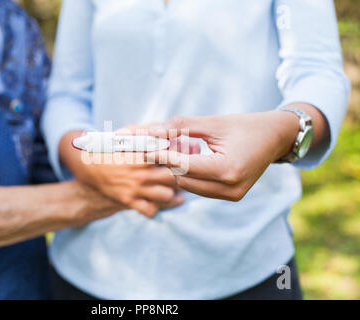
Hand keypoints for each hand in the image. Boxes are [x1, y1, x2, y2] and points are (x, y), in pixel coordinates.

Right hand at [59, 126, 191, 216]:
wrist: (87, 166)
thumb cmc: (110, 147)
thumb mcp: (126, 133)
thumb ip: (146, 129)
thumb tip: (166, 128)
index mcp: (142, 153)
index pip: (171, 156)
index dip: (182, 155)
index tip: (186, 154)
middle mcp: (140, 172)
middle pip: (174, 177)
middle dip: (180, 175)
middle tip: (182, 173)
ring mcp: (134, 188)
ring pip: (167, 195)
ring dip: (171, 192)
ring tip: (172, 187)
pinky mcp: (128, 201)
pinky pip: (151, 210)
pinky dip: (156, 207)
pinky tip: (157, 199)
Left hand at [148, 110, 300, 200]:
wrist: (276, 137)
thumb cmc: (245, 126)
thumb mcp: (213, 122)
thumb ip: (182, 127)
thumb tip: (153, 131)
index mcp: (227, 169)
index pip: (184, 165)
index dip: (162, 155)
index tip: (143, 148)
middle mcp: (230, 188)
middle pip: (183, 179)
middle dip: (167, 162)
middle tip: (157, 145)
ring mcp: (231, 195)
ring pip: (189, 186)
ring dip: (178, 168)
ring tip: (176, 149)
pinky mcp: (231, 196)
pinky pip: (200, 188)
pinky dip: (190, 174)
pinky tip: (190, 157)